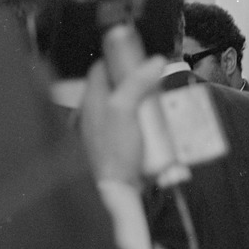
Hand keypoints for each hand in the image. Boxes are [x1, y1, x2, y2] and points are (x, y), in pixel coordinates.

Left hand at [79, 25, 165, 188]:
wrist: (115, 191)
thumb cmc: (115, 151)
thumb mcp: (125, 109)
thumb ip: (137, 83)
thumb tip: (155, 61)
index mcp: (91, 99)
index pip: (101, 68)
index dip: (118, 59)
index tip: (137, 57)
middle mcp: (94, 113)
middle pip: (114, 86)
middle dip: (134, 81)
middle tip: (154, 80)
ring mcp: (105, 130)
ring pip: (123, 105)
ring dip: (140, 101)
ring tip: (157, 101)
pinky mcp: (117, 146)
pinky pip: (129, 125)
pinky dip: (142, 121)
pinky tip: (153, 126)